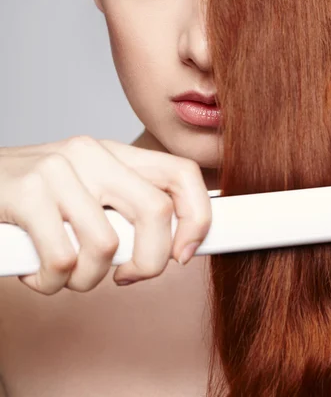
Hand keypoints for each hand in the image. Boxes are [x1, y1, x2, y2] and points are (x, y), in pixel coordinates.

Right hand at [0, 136, 211, 293]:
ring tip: (62, 272)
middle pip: (156, 210)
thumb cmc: (31, 200)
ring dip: (86, 279)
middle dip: (150, 262)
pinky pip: (63, 261)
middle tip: (126, 277)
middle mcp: (91, 154)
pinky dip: (51, 282)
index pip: (180, 173)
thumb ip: (122, 210)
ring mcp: (59, 171)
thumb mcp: (84, 193)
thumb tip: (170, 245)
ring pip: (107, 246)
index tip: (184, 254)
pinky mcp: (28, 194)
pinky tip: (35, 270)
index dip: (197, 217)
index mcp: (112, 153)